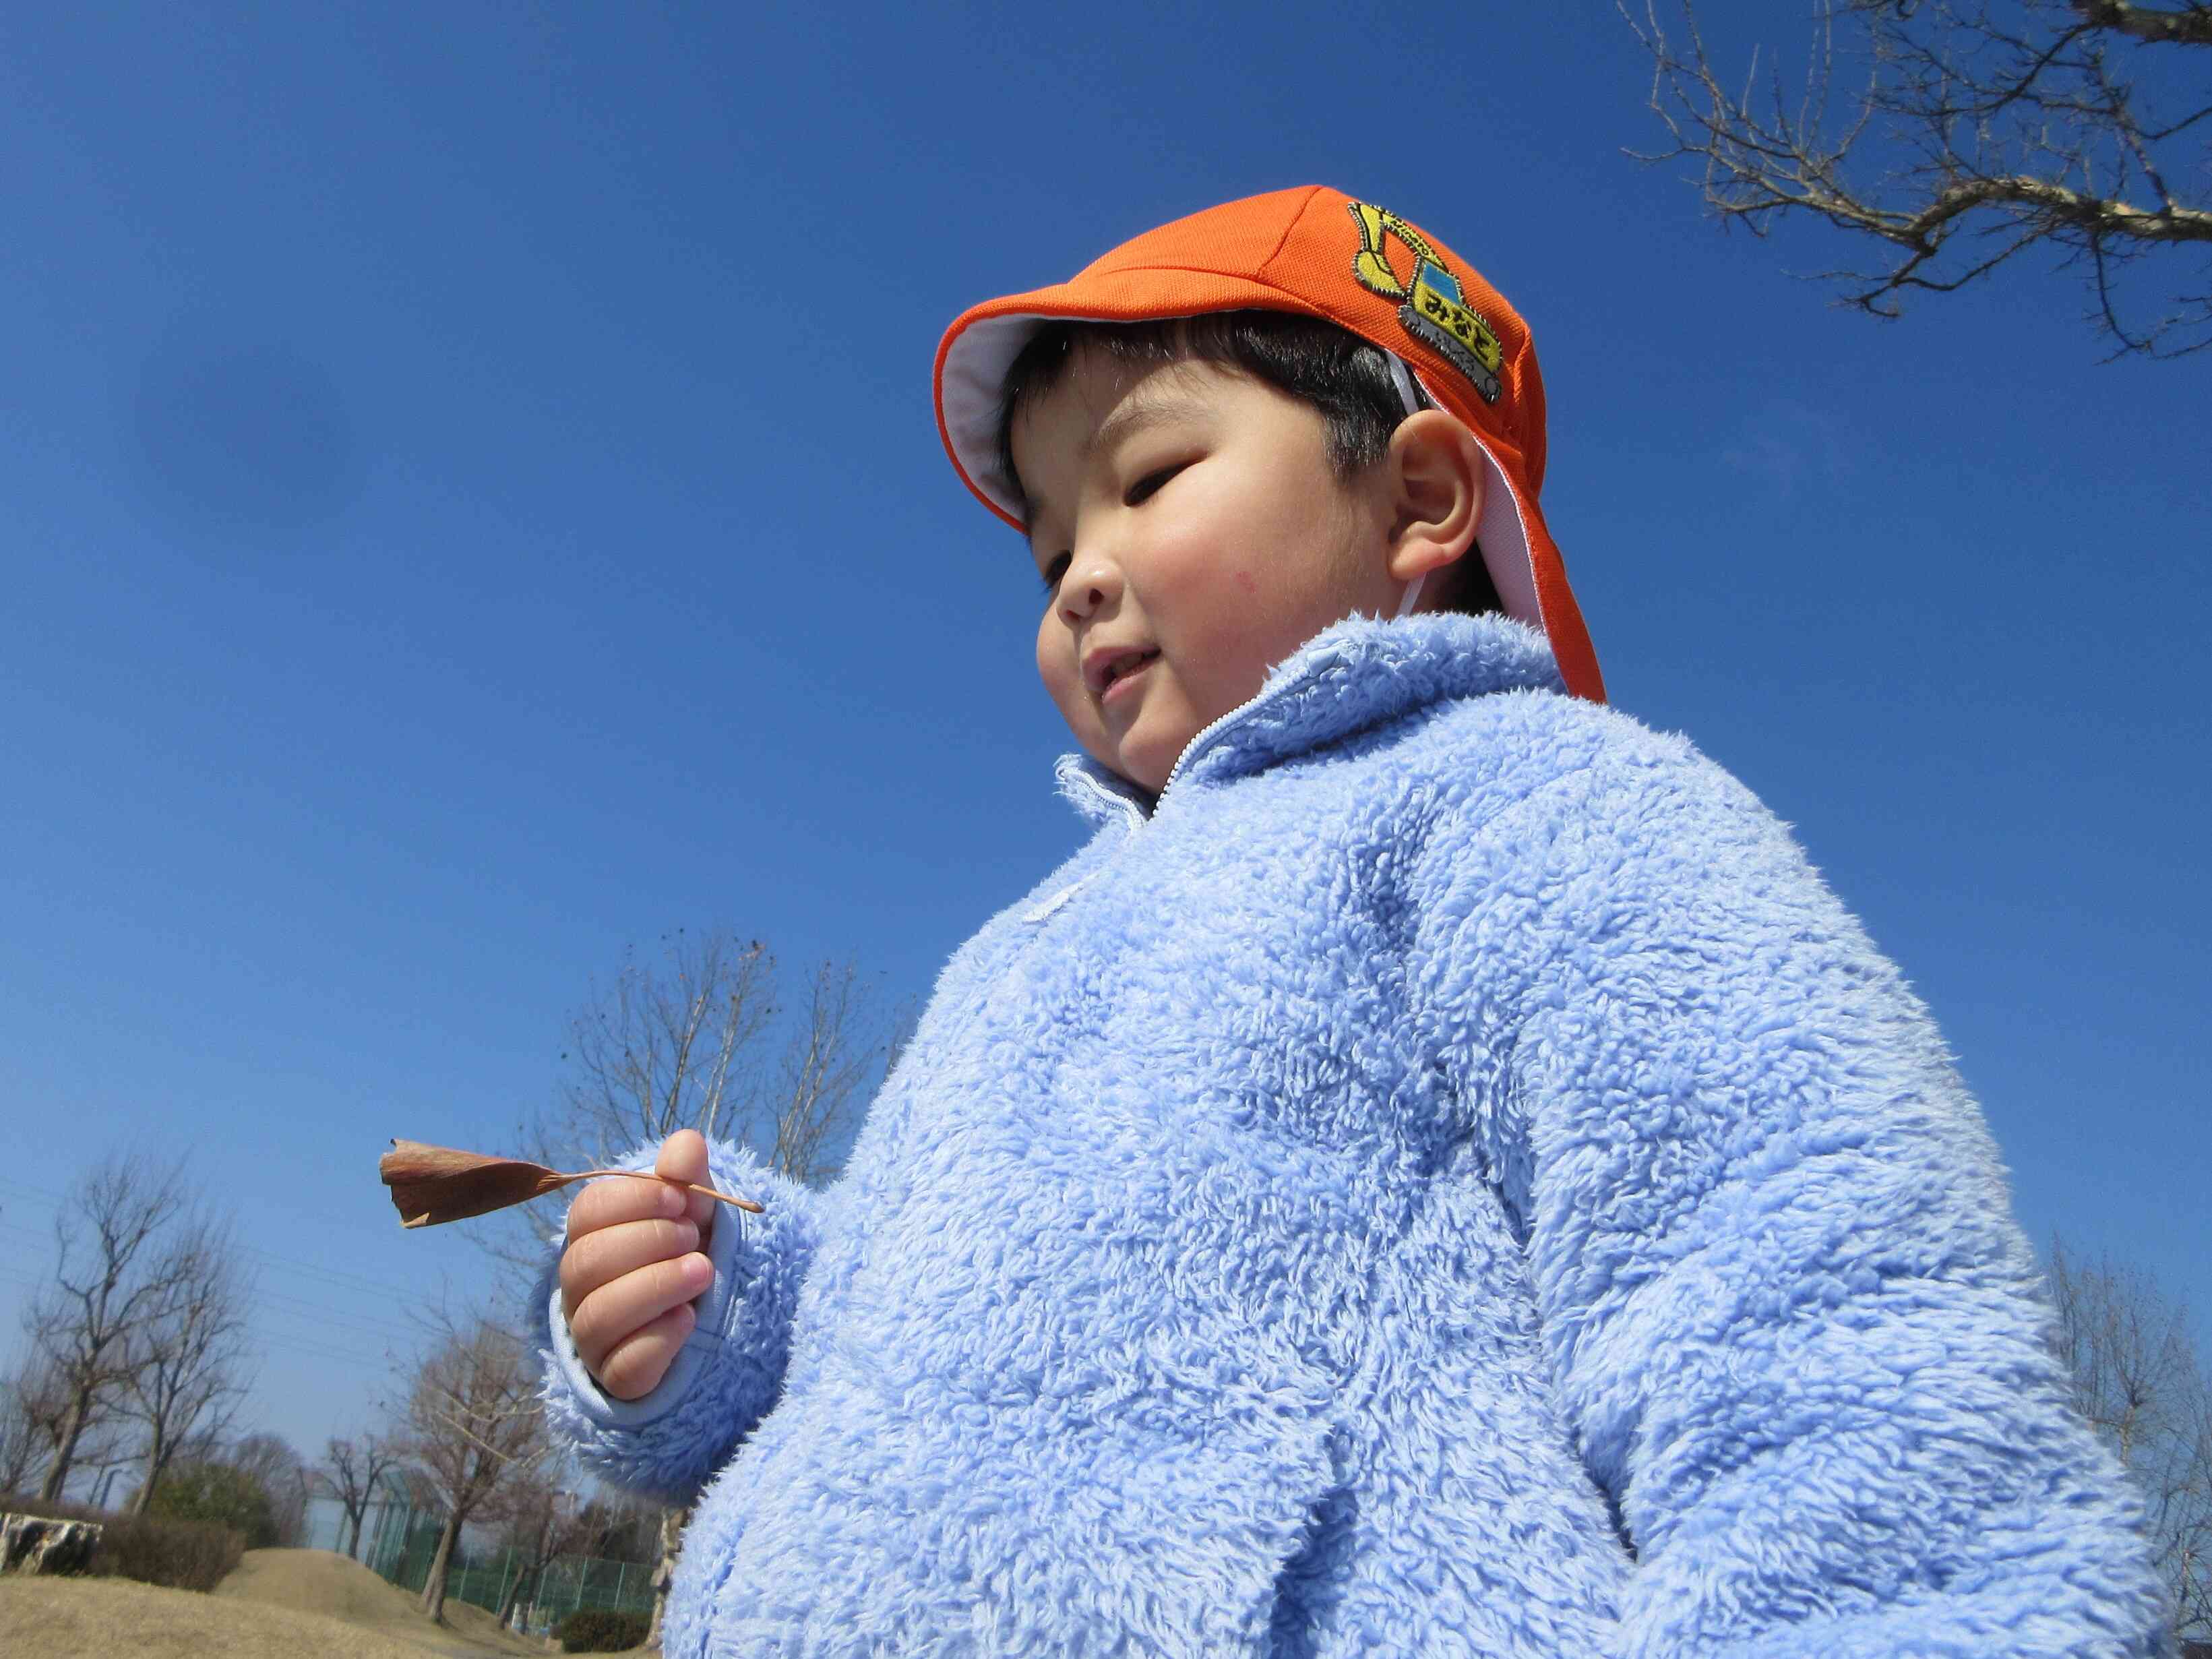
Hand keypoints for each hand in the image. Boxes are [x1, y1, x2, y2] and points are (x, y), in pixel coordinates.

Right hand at [560, 1130, 718, 1399]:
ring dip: (656, 1286)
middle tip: (692, 1237)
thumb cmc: (688, 1251)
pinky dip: (657, 1340)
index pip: (587, 1212)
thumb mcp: (695, 1210)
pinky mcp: (617, 1377)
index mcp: (593, 1236)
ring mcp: (593, 1335)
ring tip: (703, 1272)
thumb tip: (687, 1145)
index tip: (680, 1199)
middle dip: (647, 1242)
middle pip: (587, 1261)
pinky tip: (688, 1319)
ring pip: (599, 1315)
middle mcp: (581, 1286)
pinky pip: (622, 1366)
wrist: (709, 1316)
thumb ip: (687, 1177)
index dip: (633, 1200)